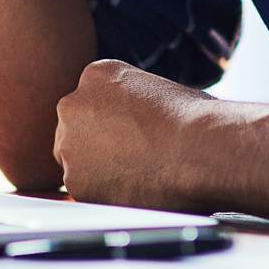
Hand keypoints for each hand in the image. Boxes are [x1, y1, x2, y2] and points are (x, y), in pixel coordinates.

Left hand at [52, 59, 223, 209]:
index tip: (130, 136)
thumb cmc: (194, 120)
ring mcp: (69, 142)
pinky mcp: (75, 179)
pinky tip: (134, 188)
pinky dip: (105, 194)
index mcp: (96, 74)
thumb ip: (129, 103)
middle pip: (75, 131)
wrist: (199, 149)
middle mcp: (73, 104)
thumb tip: (129, 125)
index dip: (111, 124)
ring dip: (99, 171)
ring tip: (139, 174)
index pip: (90, 103)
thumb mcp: (155, 89)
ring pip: (77, 162)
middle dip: (96, 146)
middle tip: (131, 159)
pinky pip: (85, 190)